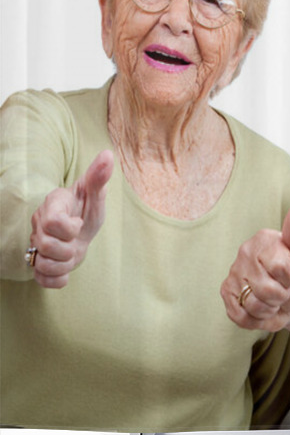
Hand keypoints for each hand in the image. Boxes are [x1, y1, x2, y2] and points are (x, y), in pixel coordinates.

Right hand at [29, 149, 113, 288]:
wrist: (82, 228)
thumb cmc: (87, 208)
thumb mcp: (96, 194)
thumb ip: (99, 176)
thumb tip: (107, 155)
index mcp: (52, 206)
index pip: (54, 223)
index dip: (70, 228)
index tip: (78, 223)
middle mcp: (39, 226)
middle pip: (47, 246)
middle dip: (69, 247)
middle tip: (76, 240)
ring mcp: (37, 245)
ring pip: (43, 265)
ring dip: (65, 264)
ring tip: (71, 252)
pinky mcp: (39, 264)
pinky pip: (43, 280)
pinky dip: (58, 279)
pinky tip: (67, 269)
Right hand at [221, 206, 289, 331]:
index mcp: (264, 239)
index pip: (280, 267)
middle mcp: (244, 252)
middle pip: (267, 289)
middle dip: (282, 295)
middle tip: (284, 288)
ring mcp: (233, 272)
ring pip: (253, 305)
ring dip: (270, 308)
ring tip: (273, 298)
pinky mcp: (226, 292)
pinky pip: (240, 317)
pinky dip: (257, 319)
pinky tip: (262, 308)